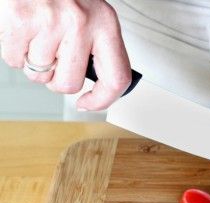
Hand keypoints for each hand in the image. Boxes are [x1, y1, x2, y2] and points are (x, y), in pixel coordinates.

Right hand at [0, 0, 130, 109]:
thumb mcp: (90, 15)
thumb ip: (96, 47)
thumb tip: (96, 87)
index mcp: (105, 23)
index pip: (117, 78)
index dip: (103, 100)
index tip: (88, 102)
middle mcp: (81, 22)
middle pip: (69, 84)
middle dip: (56, 79)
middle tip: (52, 58)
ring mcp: (50, 22)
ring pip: (39, 74)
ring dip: (34, 62)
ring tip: (37, 36)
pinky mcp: (20, 21)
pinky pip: (14, 61)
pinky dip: (14, 52)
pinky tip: (22, 32)